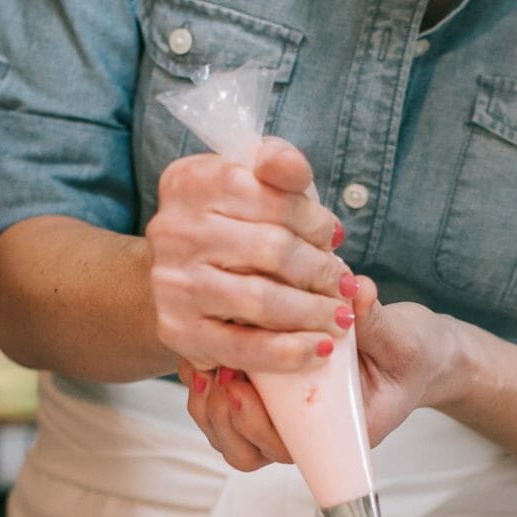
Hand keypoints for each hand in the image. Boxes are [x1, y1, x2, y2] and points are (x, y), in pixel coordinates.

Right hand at [146, 137, 350, 375]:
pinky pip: (242, 346)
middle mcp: (173, 229)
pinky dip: (288, 352)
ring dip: (313, 311)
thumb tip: (294, 167)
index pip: (269, 194)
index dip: (313, 219)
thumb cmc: (229, 224)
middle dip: (320, 269)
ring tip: (340, 317)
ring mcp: (173, 282)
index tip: (334, 236)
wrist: (179, 275)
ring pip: (261, 298)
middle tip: (343, 283)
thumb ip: (277, 165)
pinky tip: (319, 349)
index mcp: (191, 181)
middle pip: (271, 248)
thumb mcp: (249, 181)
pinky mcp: (178, 330)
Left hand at [181, 275, 457, 472]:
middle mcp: (307, 432)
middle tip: (215, 374)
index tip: (238, 388)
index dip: (254, 425)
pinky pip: (226, 402)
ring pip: (228, 431)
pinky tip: (203, 347)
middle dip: (222, 416)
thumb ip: (376, 320)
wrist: (415, 351)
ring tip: (204, 362)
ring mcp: (285, 416)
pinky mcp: (271, 393)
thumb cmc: (411, 354)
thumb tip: (358, 290)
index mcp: (339, 433)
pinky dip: (208, 379)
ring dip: (208, 402)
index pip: (285, 449)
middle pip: (245, 450)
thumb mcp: (403, 338)